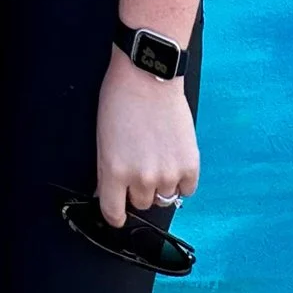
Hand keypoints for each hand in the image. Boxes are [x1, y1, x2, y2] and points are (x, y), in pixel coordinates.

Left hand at [95, 50, 197, 226]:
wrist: (149, 77)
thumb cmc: (120, 101)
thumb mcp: (102, 140)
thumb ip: (106, 172)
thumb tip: (108, 195)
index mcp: (114, 172)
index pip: (113, 213)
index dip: (115, 214)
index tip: (118, 213)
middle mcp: (141, 178)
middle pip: (141, 204)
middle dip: (137, 189)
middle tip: (139, 165)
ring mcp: (168, 173)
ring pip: (164, 198)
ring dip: (161, 184)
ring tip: (158, 157)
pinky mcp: (190, 165)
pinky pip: (187, 190)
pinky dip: (182, 180)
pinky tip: (174, 160)